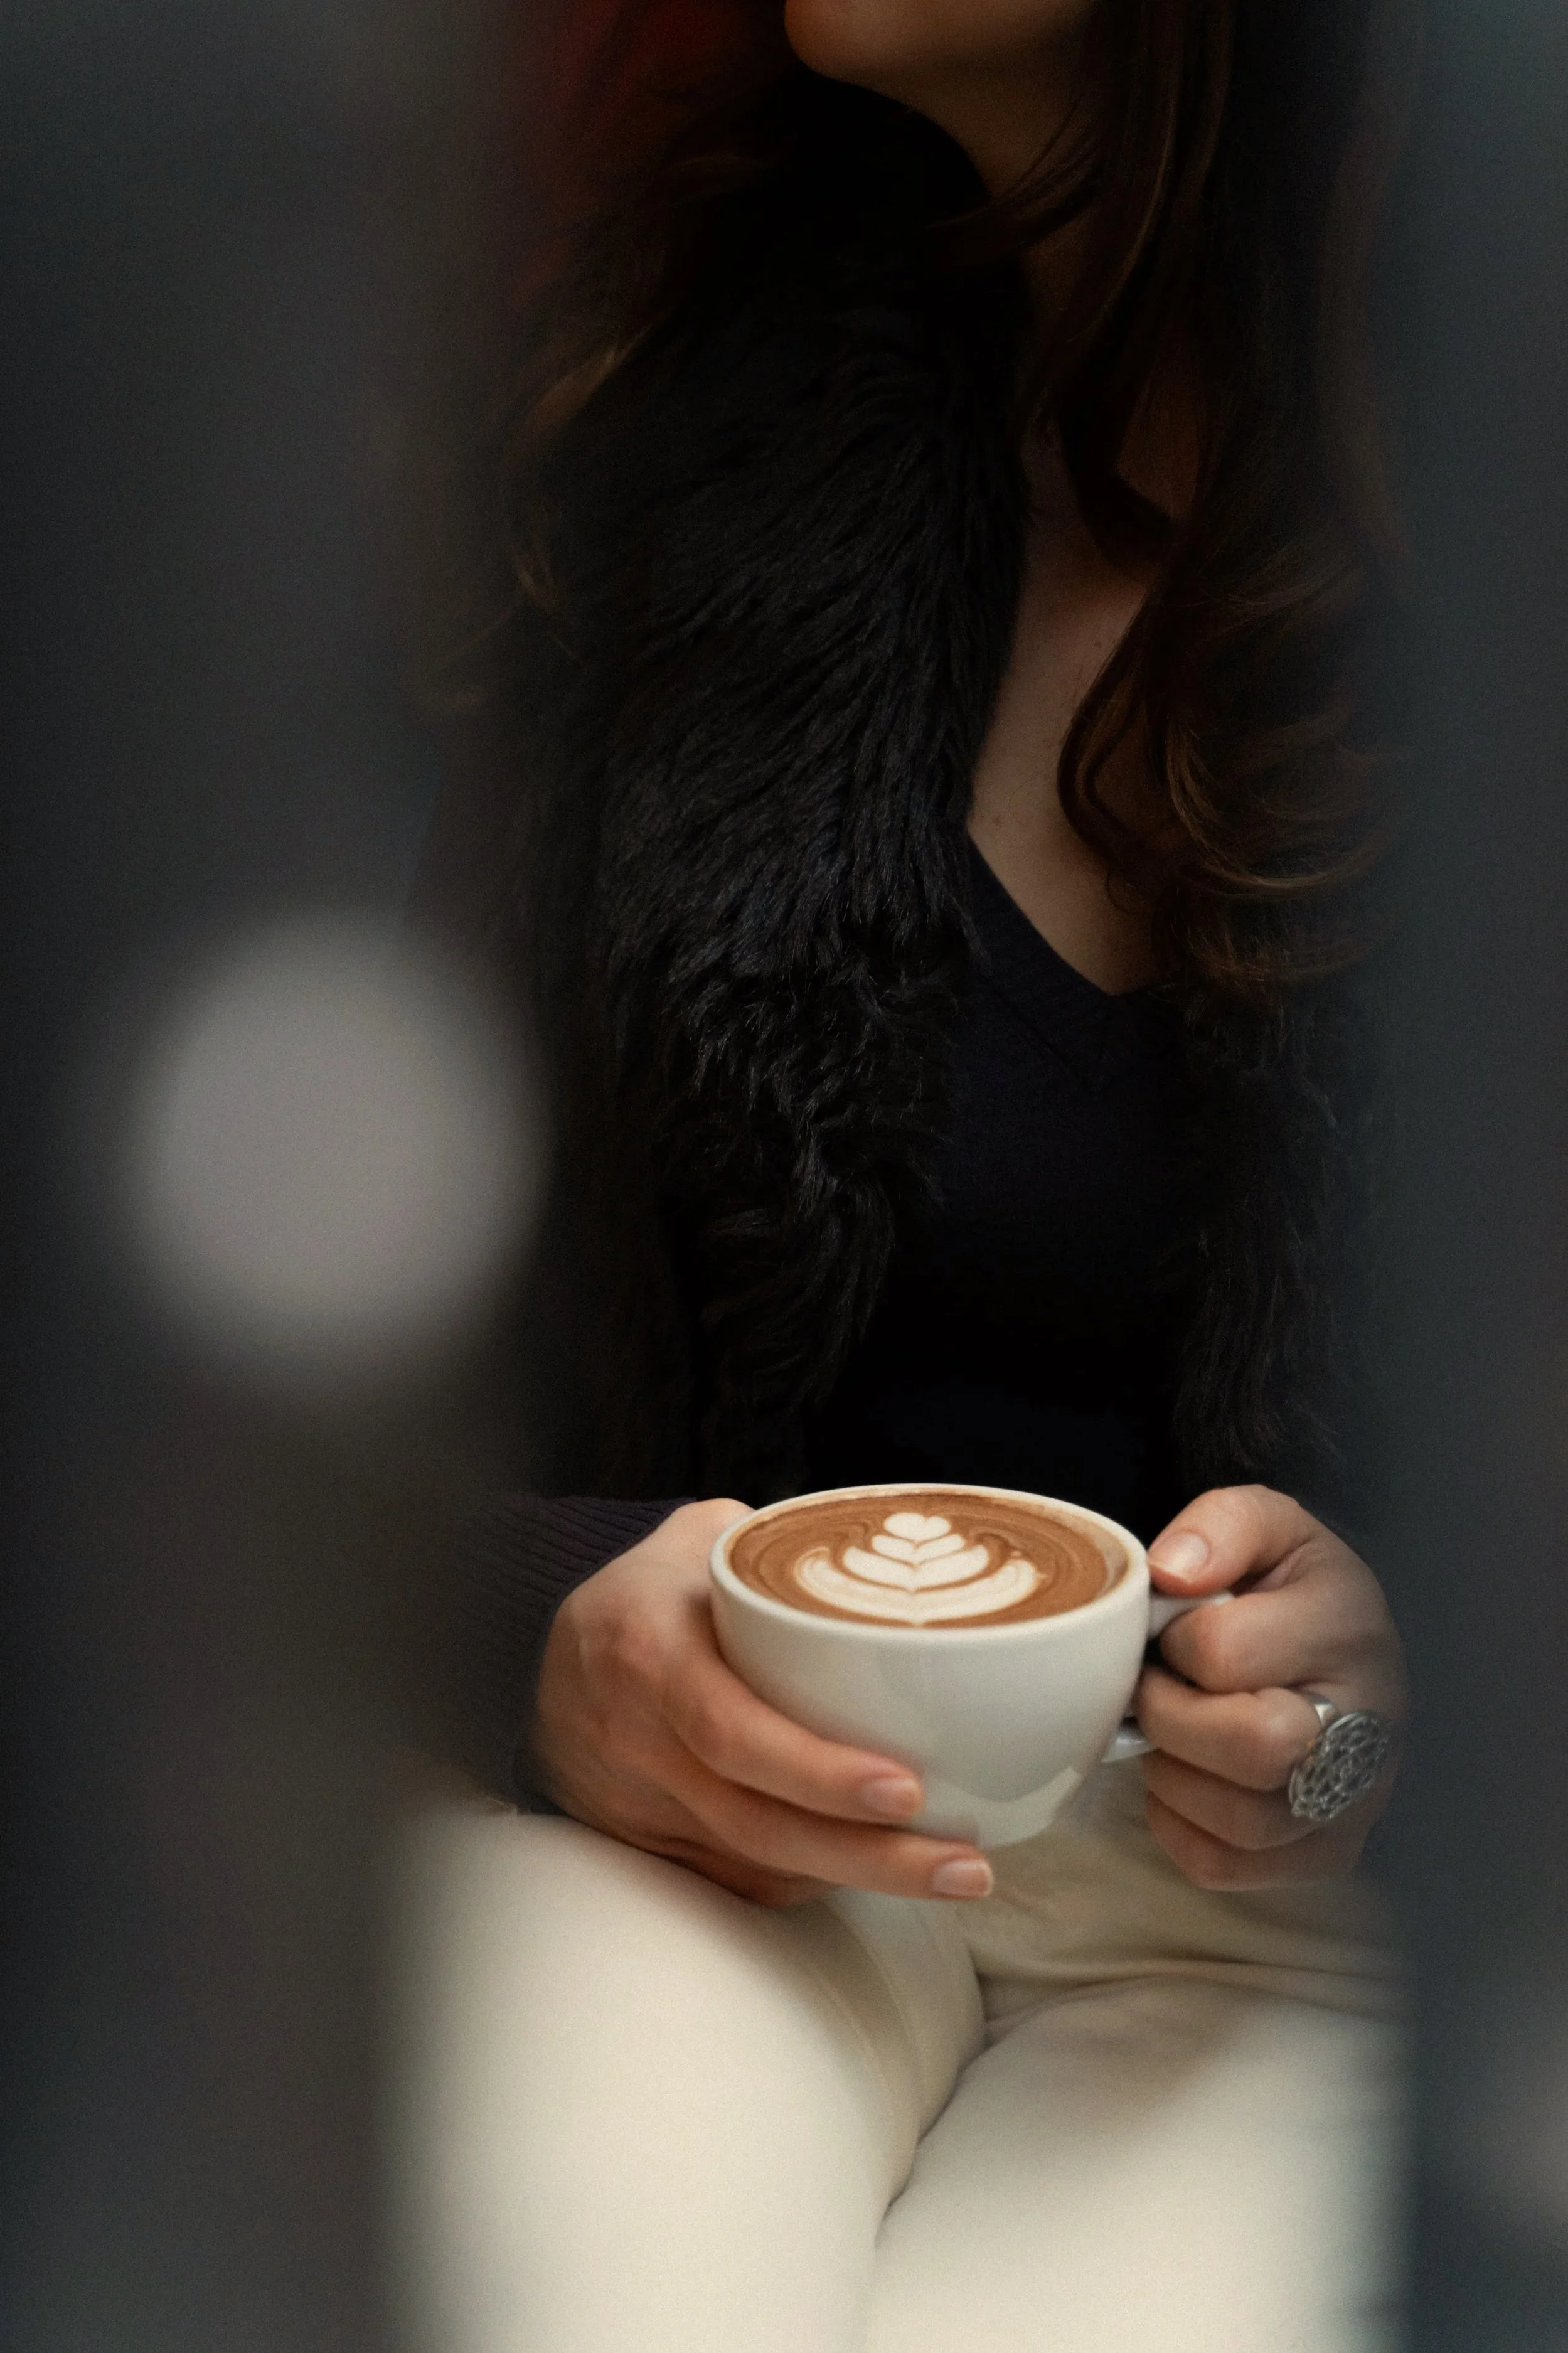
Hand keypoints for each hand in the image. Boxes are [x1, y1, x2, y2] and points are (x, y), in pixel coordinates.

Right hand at [530, 1498, 995, 1907]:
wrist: (540, 1658)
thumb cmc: (645, 1594)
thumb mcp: (698, 1542)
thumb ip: (782, 1547)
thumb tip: (895, 1544)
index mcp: (647, 1653)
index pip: (731, 1731)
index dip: (817, 1772)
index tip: (906, 1788)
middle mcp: (635, 1740)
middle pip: (755, 1822)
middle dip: (868, 1854)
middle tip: (961, 1862)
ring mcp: (636, 1805)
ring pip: (752, 1864)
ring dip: (855, 1878)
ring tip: (949, 1872)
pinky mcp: (646, 1846)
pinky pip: (733, 1880)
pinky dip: (806, 1881)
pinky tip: (869, 1868)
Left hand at [1136, 1484, 1406, 1889]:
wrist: (1335, 1647)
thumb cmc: (1289, 1587)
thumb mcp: (1263, 1526)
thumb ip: (1217, 1526)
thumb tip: (1169, 1573)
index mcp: (1350, 1626)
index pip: (1226, 1651)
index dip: (1171, 1643)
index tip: (1169, 1632)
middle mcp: (1370, 1720)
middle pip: (1255, 1747)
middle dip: (1170, 1717)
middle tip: (1156, 1689)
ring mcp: (1355, 1797)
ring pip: (1240, 1821)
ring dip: (1172, 1774)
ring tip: (1173, 1729)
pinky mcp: (1325, 1851)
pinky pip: (1223, 1865)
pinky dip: (1177, 1824)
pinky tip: (1185, 1775)